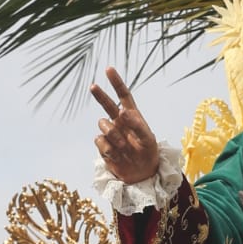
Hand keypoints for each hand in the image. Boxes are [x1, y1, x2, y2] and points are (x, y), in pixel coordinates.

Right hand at [91, 67, 160, 185]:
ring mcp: (110, 134)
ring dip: (113, 134)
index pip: (123, 95)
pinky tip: (117, 155)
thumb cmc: (149, 154)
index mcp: (133, 116)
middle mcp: (120, 122)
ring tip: (124, 146)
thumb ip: (137, 124)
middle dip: (100, 95)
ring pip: (103, 125)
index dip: (116, 82)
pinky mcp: (103, 147)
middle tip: (93, 86)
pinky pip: (100, 141)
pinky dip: (108, 148)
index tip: (108, 69)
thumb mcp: (148, 139)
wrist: (141, 174)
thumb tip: (123, 112)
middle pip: (107, 105)